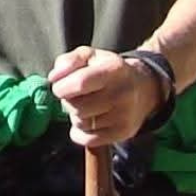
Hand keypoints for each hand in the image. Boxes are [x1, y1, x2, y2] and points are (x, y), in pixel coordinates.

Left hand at [48, 46, 163, 146]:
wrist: (141, 87)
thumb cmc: (106, 69)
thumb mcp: (88, 55)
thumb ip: (67, 61)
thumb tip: (54, 78)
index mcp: (113, 70)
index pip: (80, 83)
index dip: (62, 87)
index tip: (59, 87)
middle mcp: (122, 93)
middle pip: (77, 106)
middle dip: (68, 101)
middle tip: (76, 96)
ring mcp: (124, 115)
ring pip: (81, 123)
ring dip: (76, 116)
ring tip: (86, 105)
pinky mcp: (124, 132)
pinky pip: (88, 140)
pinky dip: (81, 132)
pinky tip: (88, 120)